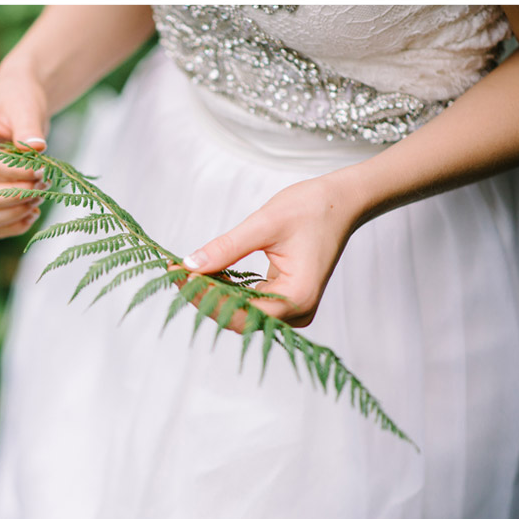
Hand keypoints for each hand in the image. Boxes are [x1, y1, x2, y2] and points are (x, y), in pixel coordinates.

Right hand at [0, 43, 46, 235]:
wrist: (17, 102)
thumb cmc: (18, 98)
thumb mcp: (25, 104)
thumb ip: (29, 127)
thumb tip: (36, 148)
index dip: (17, 173)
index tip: (43, 169)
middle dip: (14, 197)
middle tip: (43, 185)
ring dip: (14, 213)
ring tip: (41, 194)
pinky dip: (12, 225)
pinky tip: (34, 211)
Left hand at [188, 166, 356, 322]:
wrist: (342, 201)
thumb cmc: (312, 208)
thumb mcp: (265, 223)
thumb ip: (227, 247)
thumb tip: (190, 265)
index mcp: (297, 298)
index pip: (241, 312)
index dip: (206, 298)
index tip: (179, 277)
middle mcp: (297, 312)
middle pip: (240, 317)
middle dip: (206, 297)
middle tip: (176, 273)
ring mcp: (293, 308)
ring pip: (243, 311)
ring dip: (215, 293)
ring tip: (186, 272)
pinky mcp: (287, 298)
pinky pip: (251, 302)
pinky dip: (229, 288)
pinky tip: (208, 273)